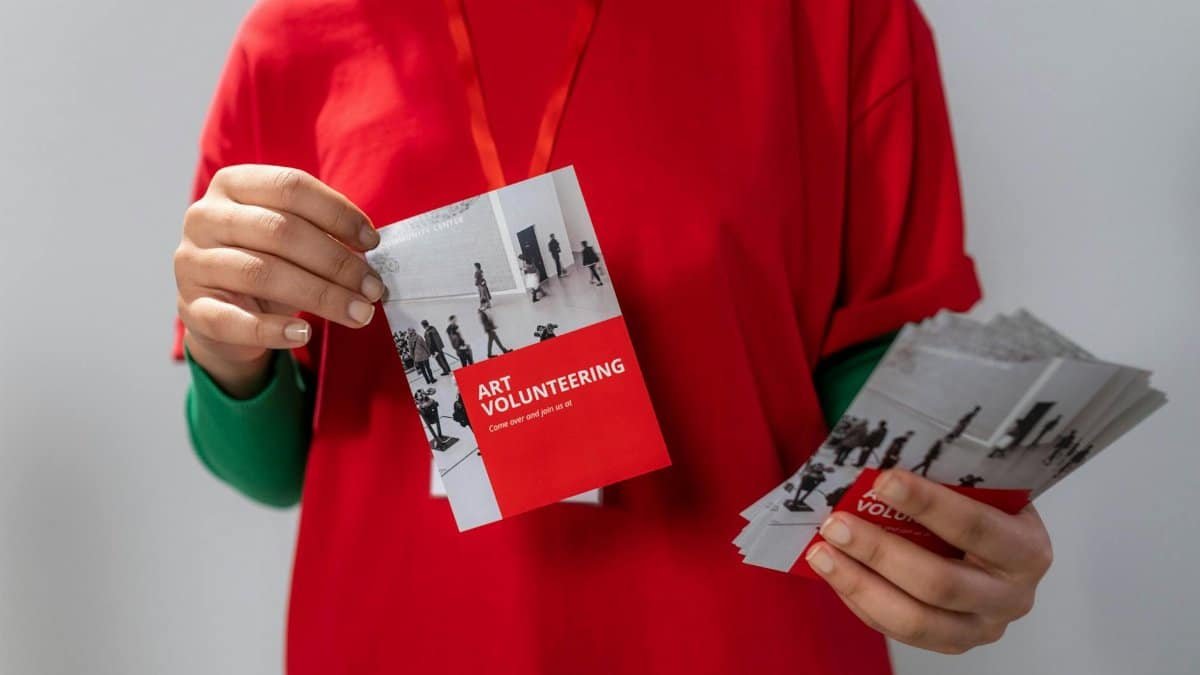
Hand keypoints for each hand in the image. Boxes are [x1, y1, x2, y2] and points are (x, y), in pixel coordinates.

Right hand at [174, 165, 383, 395]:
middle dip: (336, 261)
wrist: (225, 309)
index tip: (372, 242)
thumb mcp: (292, 237)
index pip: (290, 187)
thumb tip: (367, 253)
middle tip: (373, 287)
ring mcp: (192, 263)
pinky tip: (304, 335)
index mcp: (232, 185)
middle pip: (279, 231)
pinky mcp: (191, 308)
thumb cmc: (268, 261)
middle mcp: (204, 217)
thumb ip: (323, 233)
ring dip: (320, 295)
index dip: (337, 213)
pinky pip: (233, 320)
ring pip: (261, 273)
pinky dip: (273, 329)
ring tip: (359, 312)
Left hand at [805, 469, 1051, 653]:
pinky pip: (899, 632)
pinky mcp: (952, 643)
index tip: (882, 482)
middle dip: (880, 551)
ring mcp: (982, 627)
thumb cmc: (983, 508)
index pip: (975, 527)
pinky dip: (861, 601)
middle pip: (939, 583)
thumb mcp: (981, 489)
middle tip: (836, 524)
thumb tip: (879, 456)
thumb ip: (946, 479)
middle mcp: (1011, 595)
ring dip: (860, 584)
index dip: (927, 505)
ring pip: (914, 620)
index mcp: (1027, 548)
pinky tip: (835, 573)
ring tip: (822, 553)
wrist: (1000, 547)